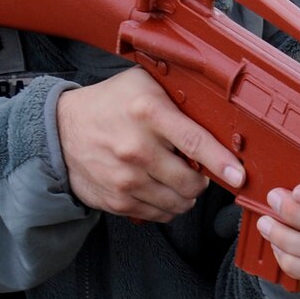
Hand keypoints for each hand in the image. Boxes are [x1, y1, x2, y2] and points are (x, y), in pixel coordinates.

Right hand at [55, 67, 244, 220]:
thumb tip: (219, 116)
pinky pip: (159, 214)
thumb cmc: (109, 104)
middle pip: (190, 182)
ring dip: (186, 195)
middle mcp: (136, 148)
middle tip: (198, 170)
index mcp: (147, 113)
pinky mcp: (118, 200)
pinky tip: (160, 188)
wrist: (61, 129)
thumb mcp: (142, 84)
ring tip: (177, 179)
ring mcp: (126, 179)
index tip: (238, 175)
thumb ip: (178, 98)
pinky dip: (167, 206)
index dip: (221, 163)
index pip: (195, 143)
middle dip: (202, 180)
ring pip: (178, 203)